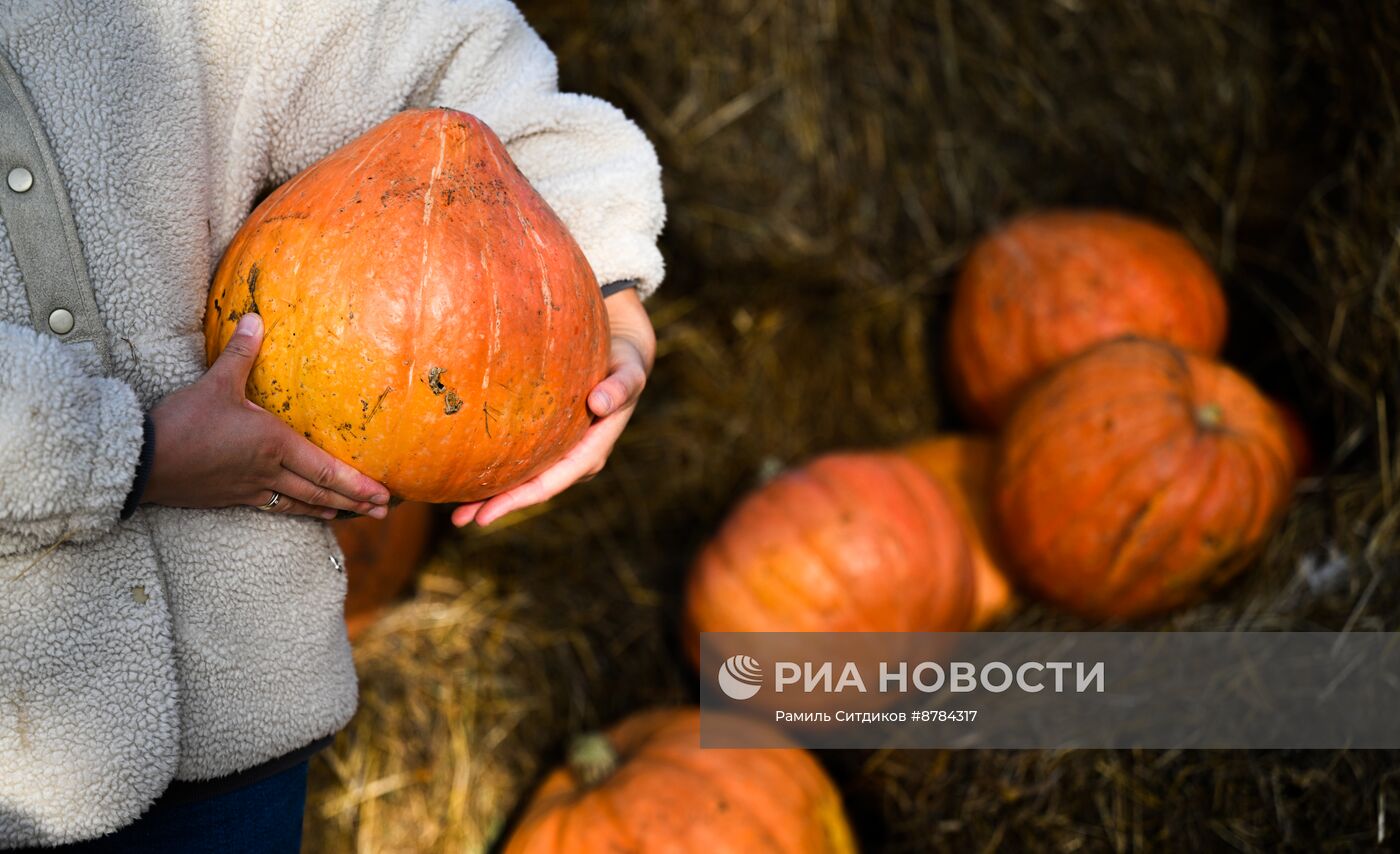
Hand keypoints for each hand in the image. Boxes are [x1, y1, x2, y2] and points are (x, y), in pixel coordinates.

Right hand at [143, 313, 390, 519]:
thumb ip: (240, 353)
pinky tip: (309, 512)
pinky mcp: (233, 498)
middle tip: (385, 511)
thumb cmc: (183, 424)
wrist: (143, 463)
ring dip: (331, 508)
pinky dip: (299, 510)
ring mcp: (252, 488)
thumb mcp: (216, 383)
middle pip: (322, 491)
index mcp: (275, 445)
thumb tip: (255, 318)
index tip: (384, 494)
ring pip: (301, 503)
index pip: (327, 469)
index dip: (358, 484)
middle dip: (356, 502)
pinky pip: (276, 507)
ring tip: (354, 514)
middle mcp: (270, 471)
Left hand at [452, 288, 655, 526]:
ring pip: (525, 480)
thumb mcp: (628, 371)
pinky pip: (523, 462)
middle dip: (497, 504)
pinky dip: (498, 472)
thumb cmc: (623, 362)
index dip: (519, 499)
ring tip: (456, 511)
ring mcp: (563, 454)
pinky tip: (470, 477)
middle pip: (533, 488)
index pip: (552, 481)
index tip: (488, 513)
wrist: (621, 358)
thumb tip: (600, 402)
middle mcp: (577, 459)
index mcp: (593, 449)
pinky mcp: (552, 443)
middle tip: (459, 518)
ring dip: (493, 495)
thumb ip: (621, 387)